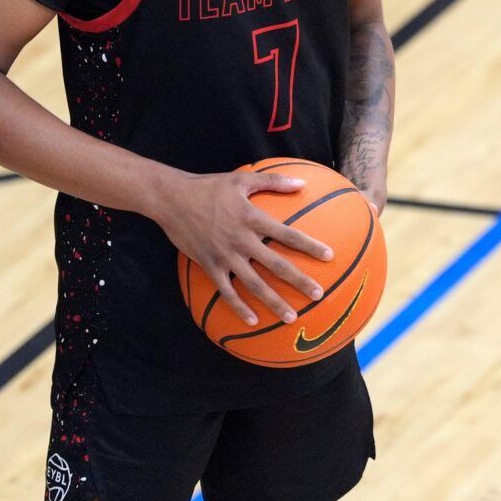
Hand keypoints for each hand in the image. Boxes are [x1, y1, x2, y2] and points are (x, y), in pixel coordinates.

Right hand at [151, 170, 333, 325]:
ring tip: (291, 317)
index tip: (329, 256)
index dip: (309, 246)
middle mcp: (241, 241)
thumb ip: (274, 181)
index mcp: (252, 219)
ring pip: (254, 284)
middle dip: (299, 281)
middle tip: (319, 295)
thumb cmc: (209, 187)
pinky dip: (240, 307)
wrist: (171, 199)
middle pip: (276, 265)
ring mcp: (225, 256)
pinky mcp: (209, 266)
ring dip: (274, 302)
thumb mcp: (242, 179)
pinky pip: (226, 291)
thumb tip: (302, 183)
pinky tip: (254, 321)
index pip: (288, 235)